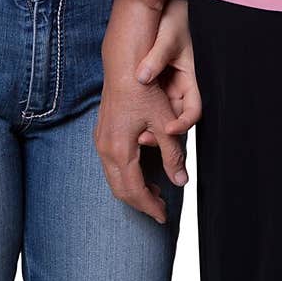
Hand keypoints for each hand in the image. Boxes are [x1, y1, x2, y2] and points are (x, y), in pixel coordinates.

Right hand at [95, 68, 188, 223]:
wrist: (123, 64)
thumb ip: (172, 155)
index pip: (135, 191)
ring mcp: (100, 140)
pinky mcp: (101, 133)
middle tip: (160, 209)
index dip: (150, 206)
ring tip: (154, 193)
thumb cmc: (144, 90)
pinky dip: (125, 176)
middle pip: (121, 190)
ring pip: (113, 179)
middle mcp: (105, 148)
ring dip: (132, 189)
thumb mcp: (164, 123)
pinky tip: (140, 171)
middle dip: (140, 203)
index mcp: (120, 149)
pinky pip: (110, 165)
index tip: (164, 216)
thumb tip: (181, 181)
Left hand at [135, 0, 201, 137]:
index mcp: (191, 77)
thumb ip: (157, 56)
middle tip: (142, 138)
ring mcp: (166, 84)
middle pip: (175, 117)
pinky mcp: (152, 79)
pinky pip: (148, 99)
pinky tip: (127, 110)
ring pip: (160, 112)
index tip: (168, 129)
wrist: (164, 4)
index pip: (194, 110)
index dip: (183, 124)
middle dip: (161, 132)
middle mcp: (180, 85)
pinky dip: (140, 108)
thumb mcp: (168, 35)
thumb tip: (142, 77)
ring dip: (149, 123)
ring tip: (133, 131)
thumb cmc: (174, 17)